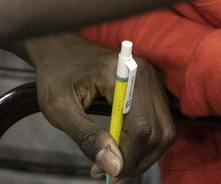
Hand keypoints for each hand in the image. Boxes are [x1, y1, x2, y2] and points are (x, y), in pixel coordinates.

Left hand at [24, 34, 175, 180]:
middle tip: (110, 176)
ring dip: (144, 156)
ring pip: (164, 130)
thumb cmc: (55, 75)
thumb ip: (87, 137)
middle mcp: (145, 74)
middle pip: (159, 131)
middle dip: (137, 161)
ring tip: (115, 167)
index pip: (141, 126)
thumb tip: (114, 167)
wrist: (58, 49)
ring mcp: (151, 79)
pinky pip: (159, 122)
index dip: (127, 158)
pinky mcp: (149, 87)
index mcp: (123, 73)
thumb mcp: (60, 109)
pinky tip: (122, 152)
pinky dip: (145, 144)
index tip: (104, 174)